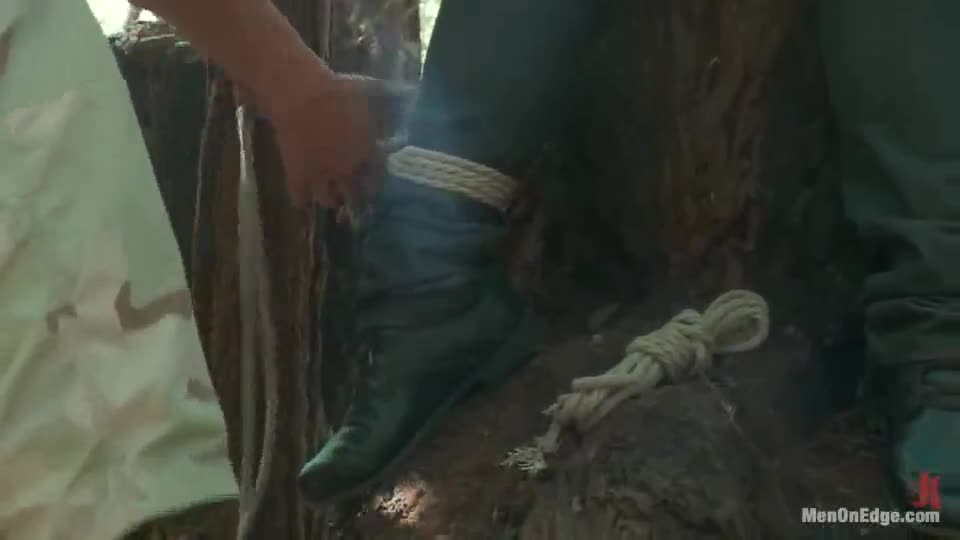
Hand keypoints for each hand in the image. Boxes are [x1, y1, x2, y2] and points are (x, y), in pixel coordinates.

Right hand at [257, 66, 377, 207]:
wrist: (301, 95)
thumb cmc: (337, 90)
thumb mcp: (371, 94)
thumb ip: (388, 104)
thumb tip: (408, 98)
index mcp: (368, 153)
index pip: (380, 178)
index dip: (378, 180)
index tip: (374, 179)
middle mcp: (347, 170)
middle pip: (357, 196)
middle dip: (357, 196)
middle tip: (354, 194)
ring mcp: (322, 176)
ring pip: (329, 201)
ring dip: (331, 200)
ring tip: (331, 197)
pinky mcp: (297, 176)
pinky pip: (300, 199)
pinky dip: (302, 200)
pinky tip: (304, 198)